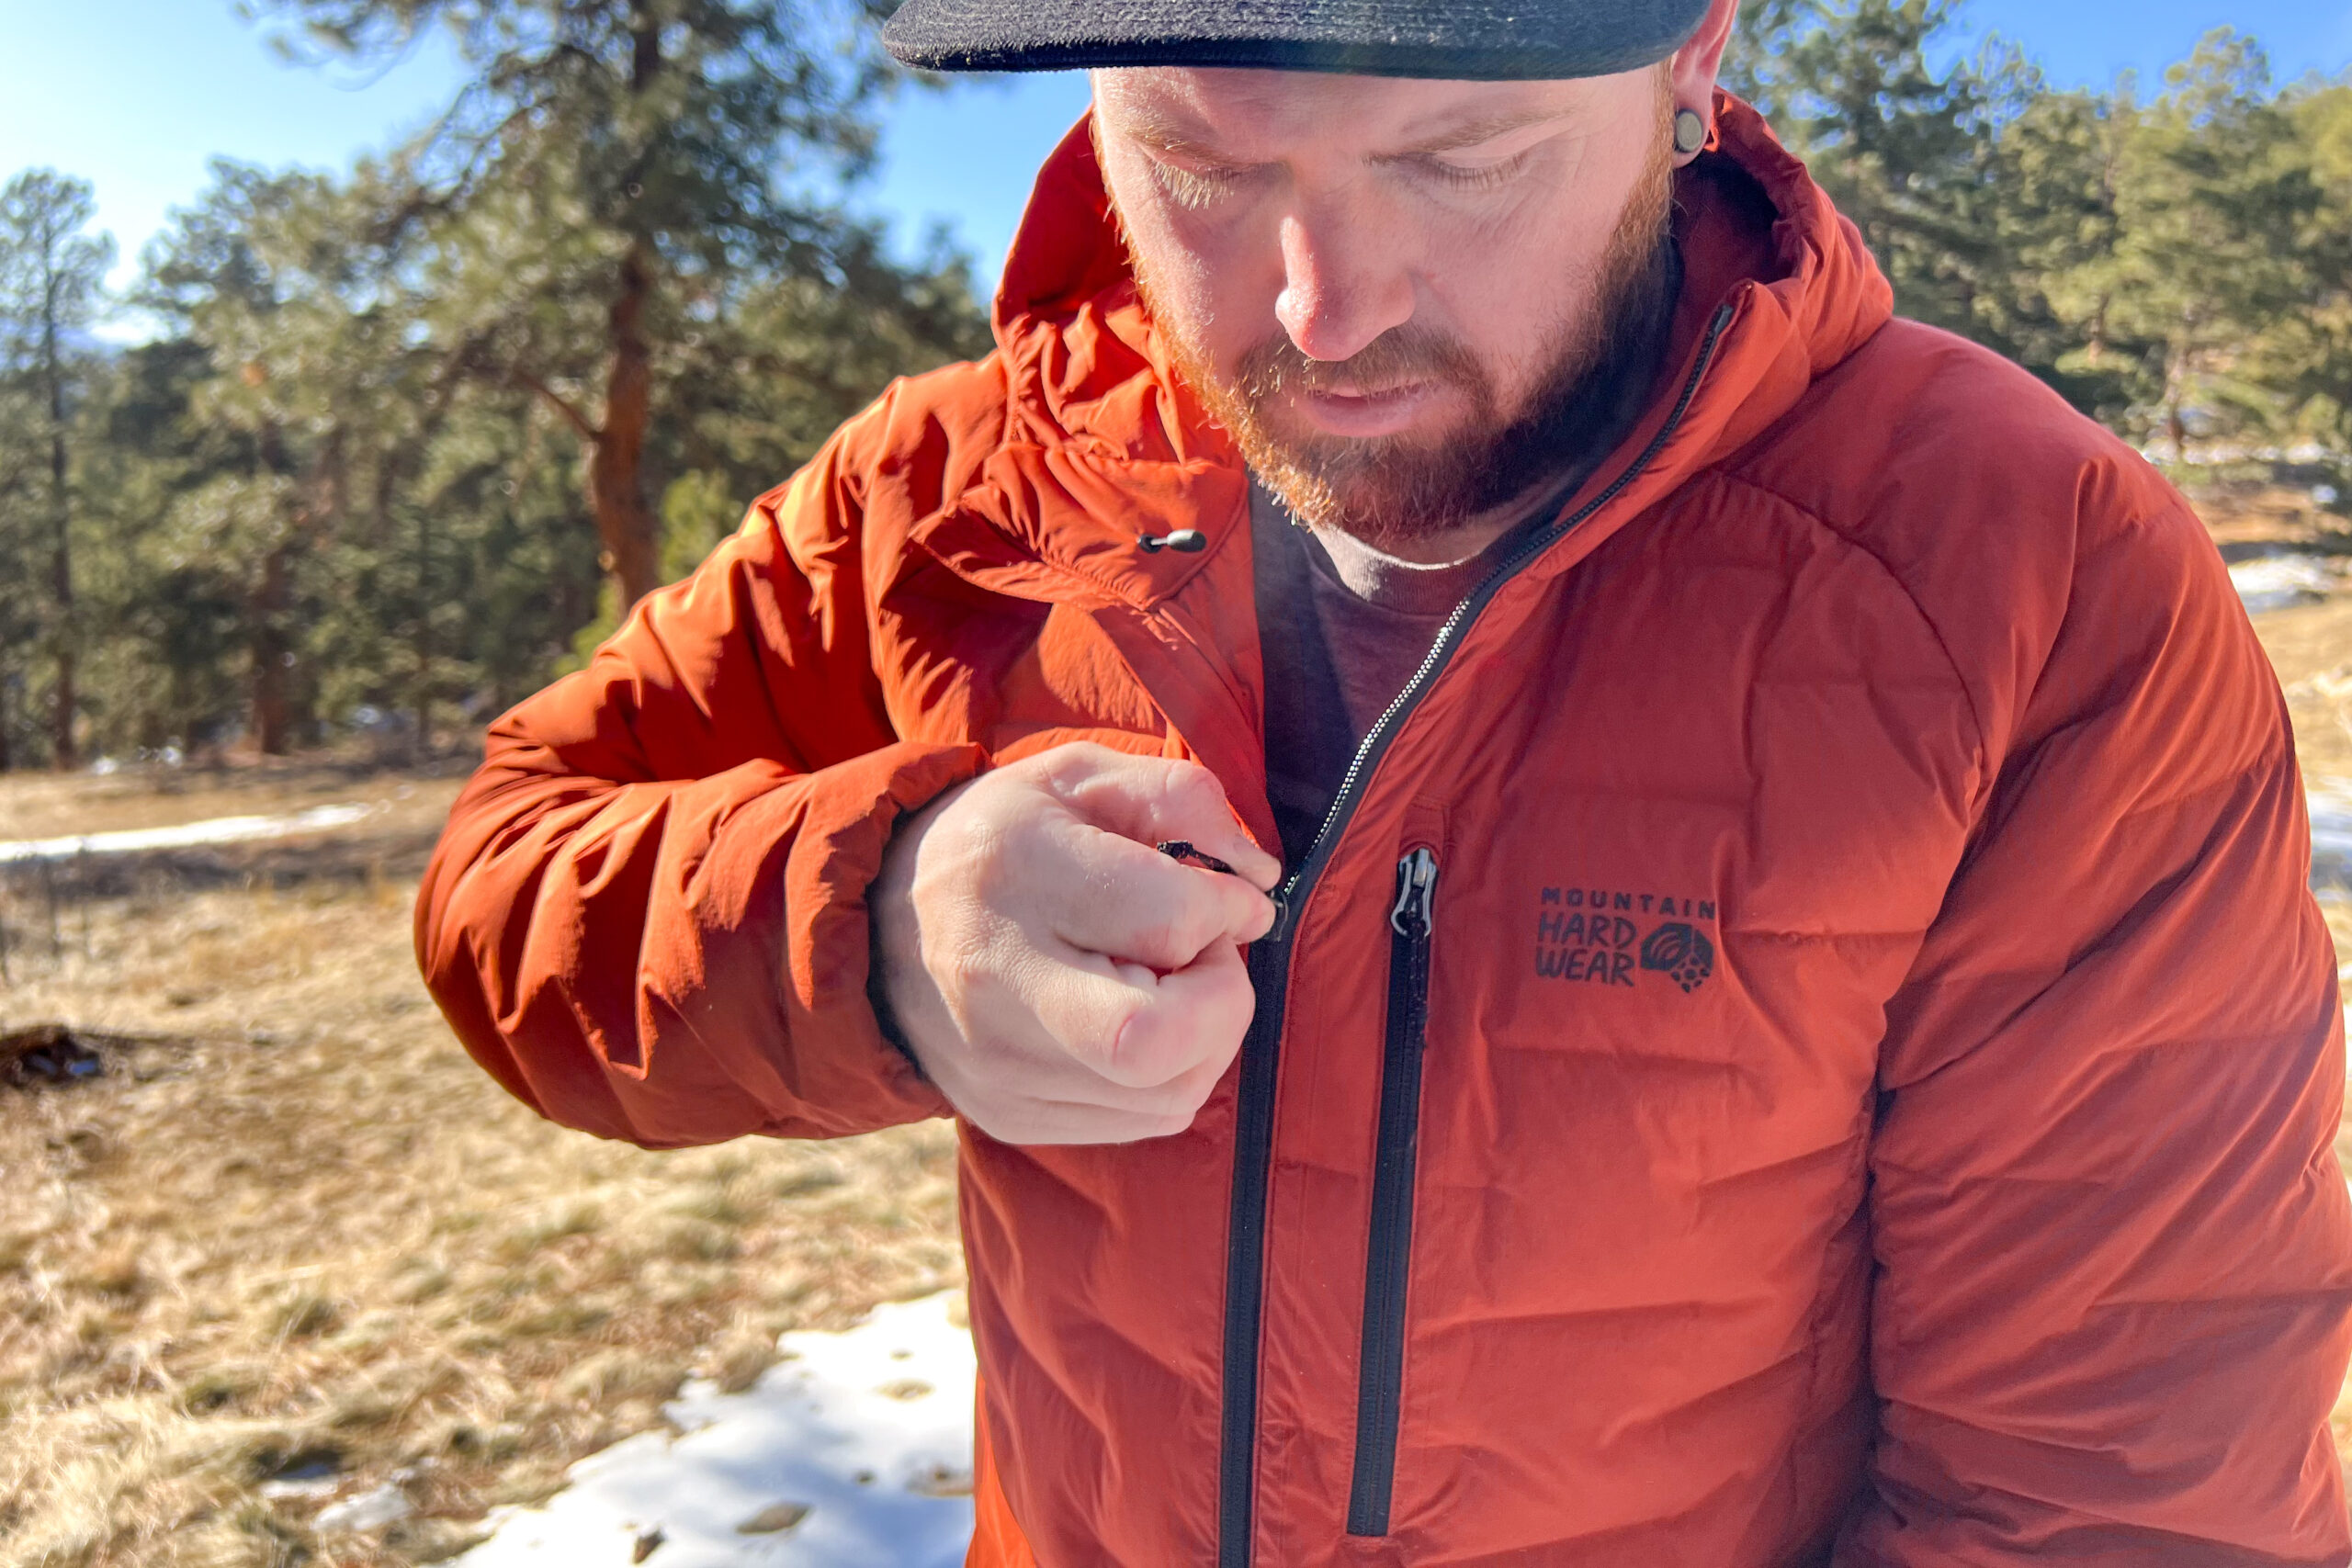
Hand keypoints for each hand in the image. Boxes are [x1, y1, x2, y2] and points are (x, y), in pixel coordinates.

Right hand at [872, 743, 1280, 1145]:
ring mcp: (997, 1063)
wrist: (882, 924)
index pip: (1167, 921)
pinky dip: (1176, 1072)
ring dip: (1208, 1037)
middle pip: (1150, 1041)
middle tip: (1206, 954)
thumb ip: (1181, 799)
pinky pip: (1146, 1118)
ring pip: (1166, 1093)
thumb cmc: (1008, 839)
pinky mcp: (1010, 1115)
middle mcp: (994, 978)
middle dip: (1222, 998)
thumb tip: (1257, 882)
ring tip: (1173, 982)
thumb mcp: (1080, 777)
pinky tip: (1144, 1018)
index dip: (1226, 908)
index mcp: (1014, 870)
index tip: (1223, 894)